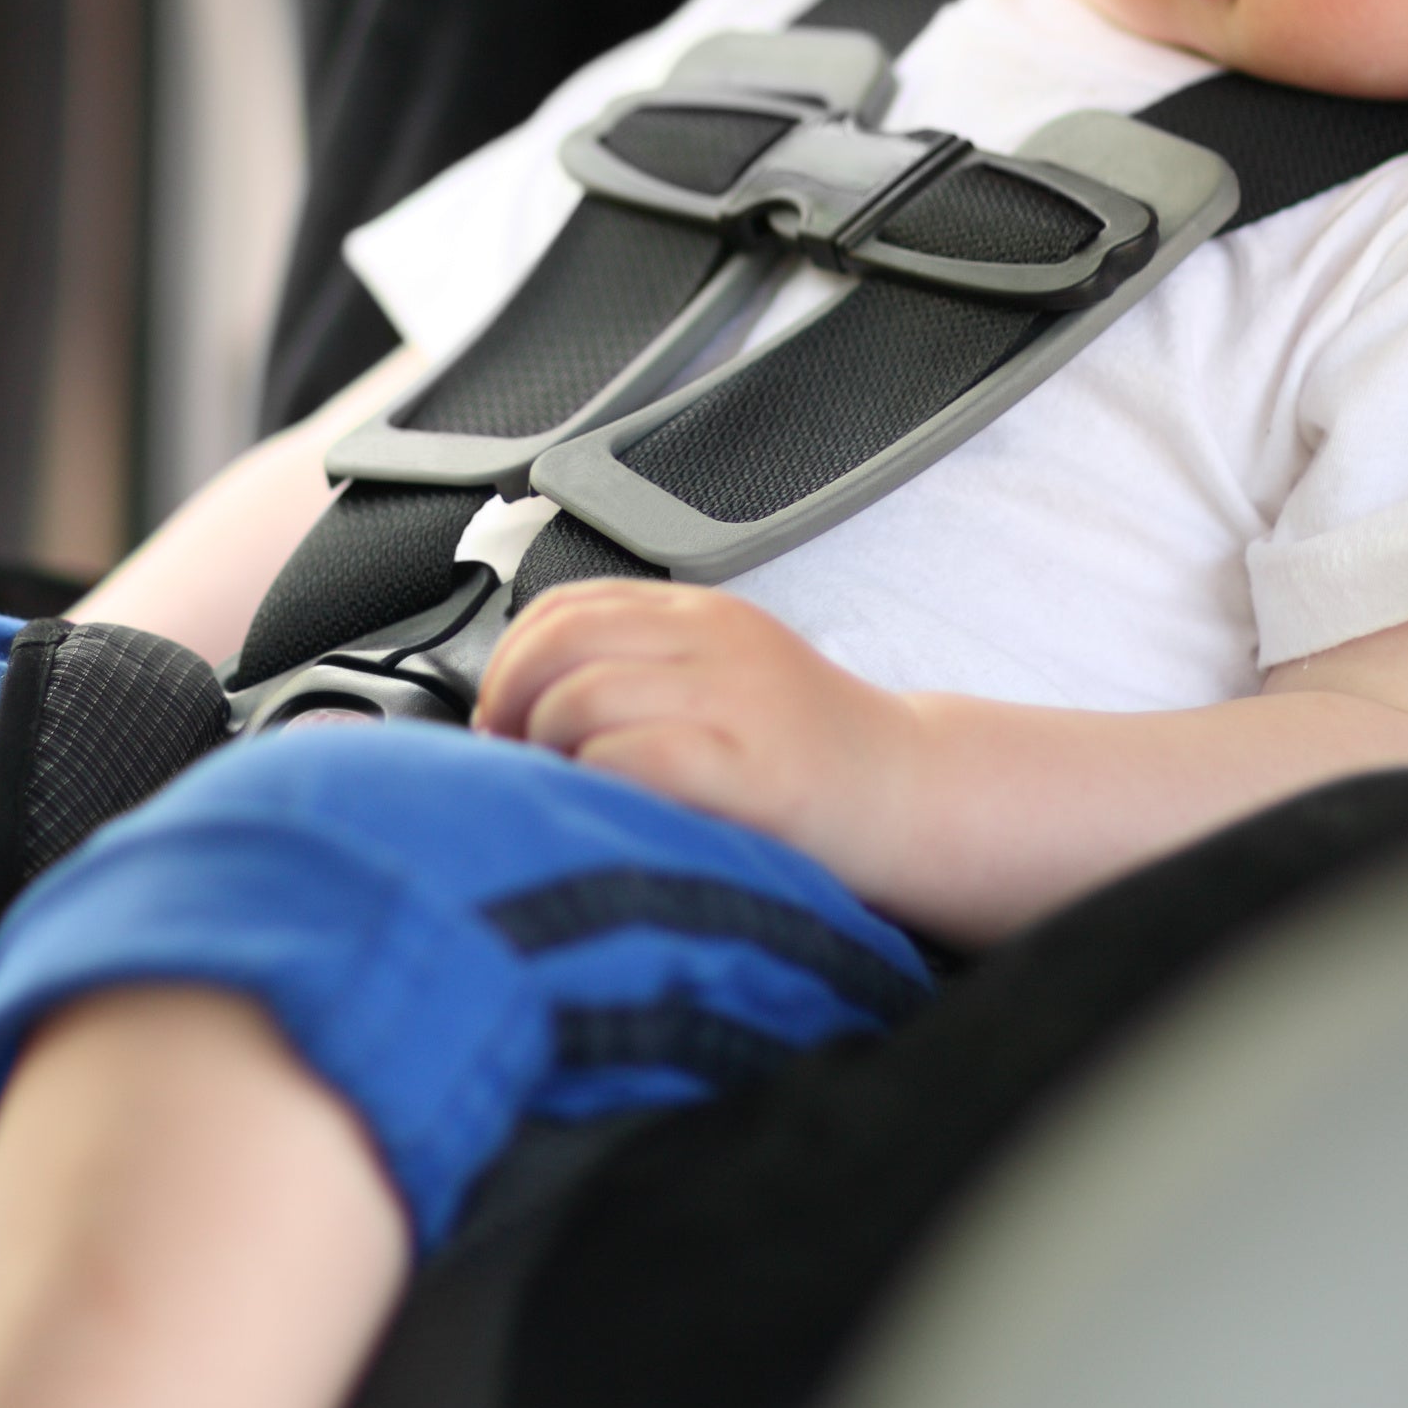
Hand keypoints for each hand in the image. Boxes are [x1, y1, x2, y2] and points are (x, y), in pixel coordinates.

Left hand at [472, 581, 929, 887]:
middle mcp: (714, 642)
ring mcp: (734, 700)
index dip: (511, 659)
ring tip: (564, 782)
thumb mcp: (725, 677)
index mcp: (701, 615)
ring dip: (547, 746)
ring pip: (583, 694)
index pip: (566, 605)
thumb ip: (642, 669)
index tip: (499, 713)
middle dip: (511, 700)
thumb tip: (522, 704)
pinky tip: (608, 802)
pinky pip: (630, 755)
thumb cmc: (805, 753)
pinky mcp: (748, 768)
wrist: (908, 793)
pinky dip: (594, 780)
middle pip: (561, 641)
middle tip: (513, 751)